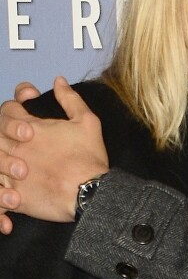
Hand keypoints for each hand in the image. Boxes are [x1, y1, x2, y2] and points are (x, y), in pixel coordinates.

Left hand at [0, 77, 108, 227]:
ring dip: (4, 160)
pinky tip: (14, 192)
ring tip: (22, 164)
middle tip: (27, 138)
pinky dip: (3, 193)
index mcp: (32, 129)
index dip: (17, 105)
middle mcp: (16, 149)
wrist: (88, 193)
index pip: (9, 108)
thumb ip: (70, 99)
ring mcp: (11, 174)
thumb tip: (57, 81)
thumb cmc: (88, 156)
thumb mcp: (87, 121)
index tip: (28, 109)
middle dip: (8, 132)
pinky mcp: (13, 197)